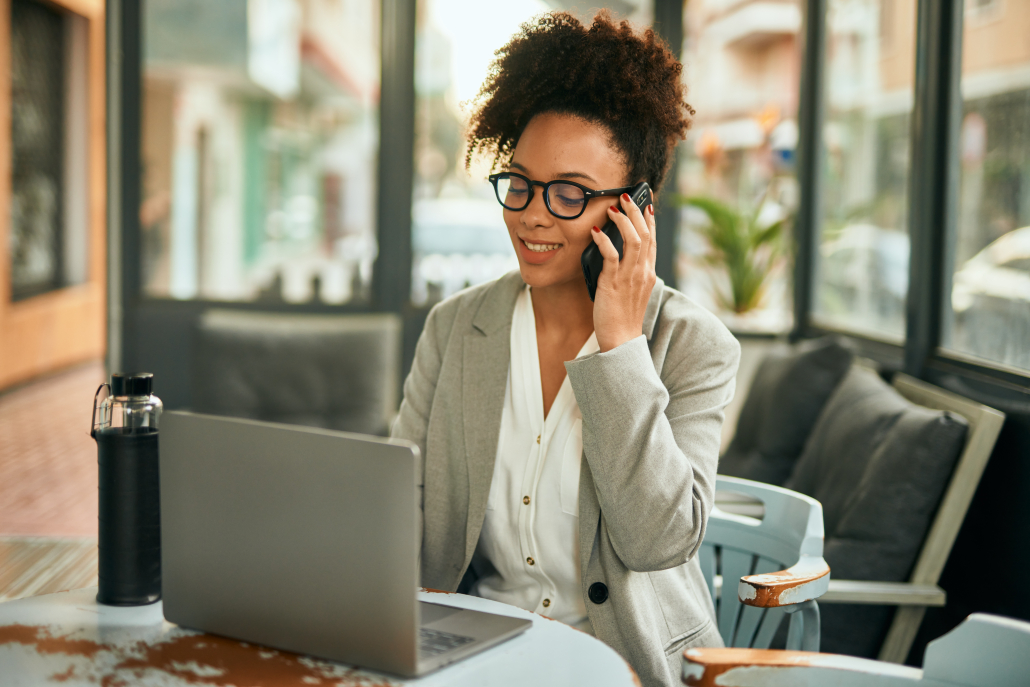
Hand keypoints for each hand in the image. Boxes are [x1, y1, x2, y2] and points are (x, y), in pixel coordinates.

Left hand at [589, 192, 656, 351]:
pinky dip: (604, 240)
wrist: (621, 340)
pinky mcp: (614, 283)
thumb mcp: (632, 291)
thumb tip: (617, 255)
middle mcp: (643, 272)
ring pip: (632, 240)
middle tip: (627, 196)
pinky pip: (611, 255)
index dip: (649, 221)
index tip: (646, 205)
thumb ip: (630, 273)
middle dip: (636, 212)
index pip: (652, 241)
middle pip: (644, 234)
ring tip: (613, 208)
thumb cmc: (623, 317)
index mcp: (648, 273)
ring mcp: (630, 277)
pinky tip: (595, 231)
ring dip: (622, 220)